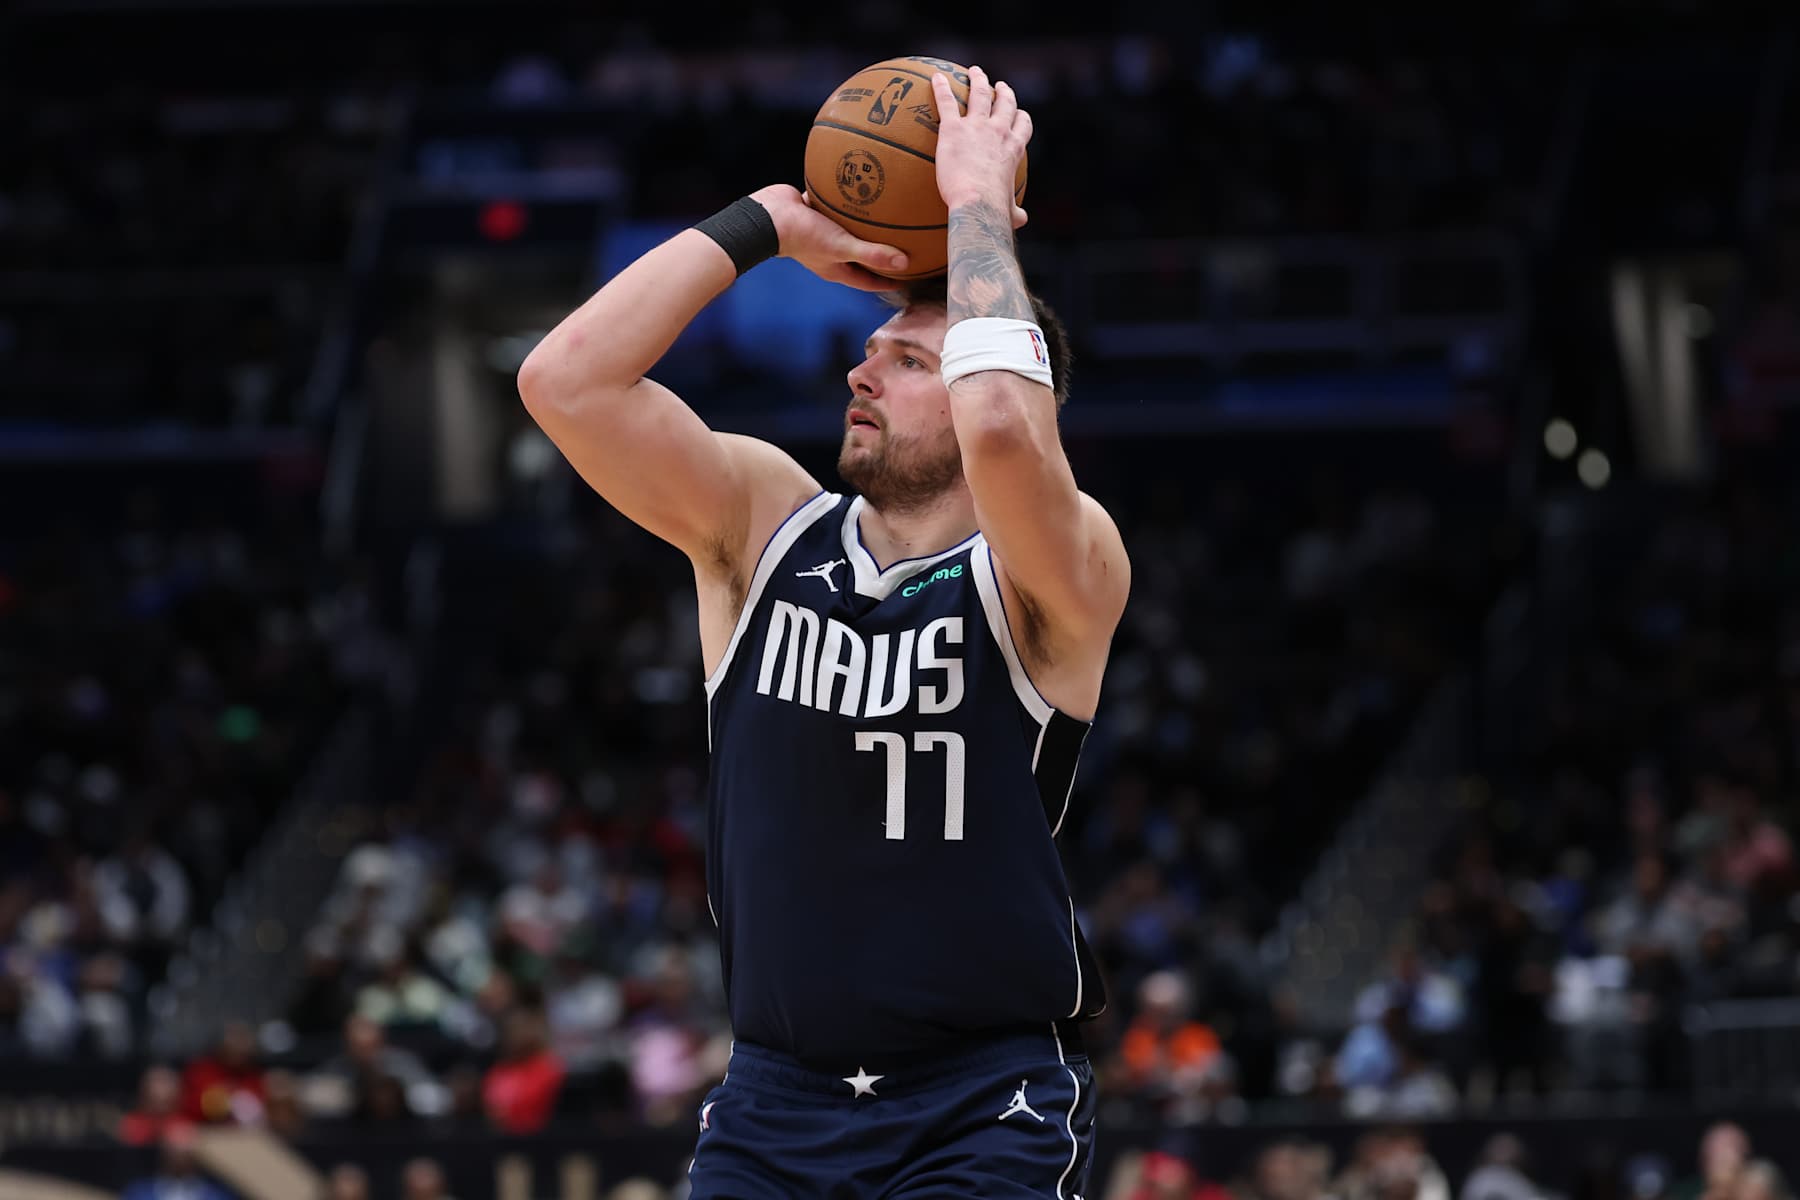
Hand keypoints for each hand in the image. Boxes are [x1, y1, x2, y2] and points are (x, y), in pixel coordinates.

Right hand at [748, 184, 906, 290]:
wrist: (768, 215)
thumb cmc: (802, 236)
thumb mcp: (840, 246)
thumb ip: (871, 254)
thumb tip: (904, 262)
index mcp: (837, 268)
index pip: (870, 281)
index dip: (890, 281)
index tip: (911, 278)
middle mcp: (831, 253)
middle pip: (863, 257)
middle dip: (883, 255)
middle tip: (907, 247)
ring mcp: (822, 233)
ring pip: (851, 231)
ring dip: (868, 227)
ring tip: (890, 216)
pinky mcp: (816, 213)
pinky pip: (838, 208)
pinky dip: (851, 203)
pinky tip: (866, 188)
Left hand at [929, 66, 1031, 225]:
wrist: (977, 203)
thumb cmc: (993, 210)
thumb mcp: (1009, 210)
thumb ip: (1014, 212)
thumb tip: (1022, 219)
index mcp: (1013, 149)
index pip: (1022, 125)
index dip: (1019, 117)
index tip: (1017, 113)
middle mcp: (999, 131)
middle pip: (1005, 103)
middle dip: (1003, 92)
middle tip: (999, 85)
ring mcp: (976, 126)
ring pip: (980, 94)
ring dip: (978, 81)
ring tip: (975, 72)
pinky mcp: (953, 128)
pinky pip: (946, 101)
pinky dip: (941, 87)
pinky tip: (936, 77)